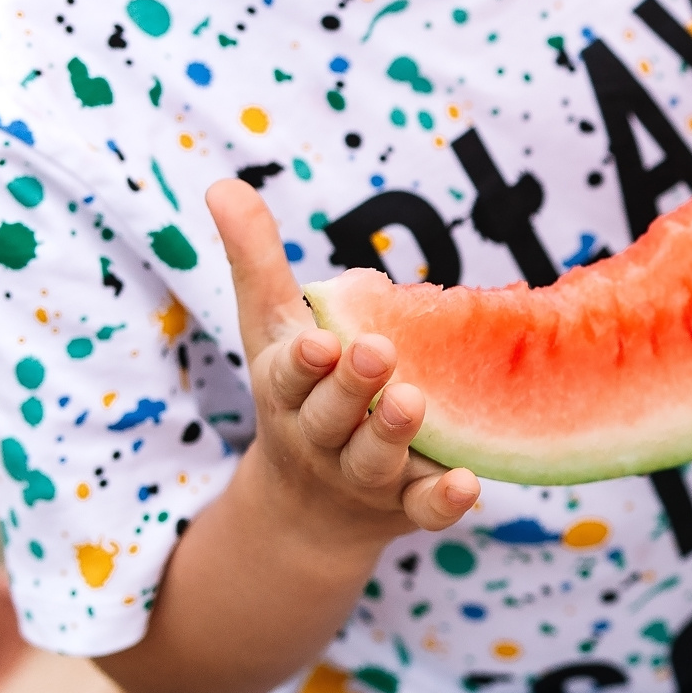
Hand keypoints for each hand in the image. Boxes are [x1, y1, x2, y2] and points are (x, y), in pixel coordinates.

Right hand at [207, 180, 478, 544]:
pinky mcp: (406, 507)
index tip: (322, 341)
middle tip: (378, 354)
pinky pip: (424, 510)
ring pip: (374, 460)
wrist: (307, 511)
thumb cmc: (298, 393)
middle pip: (331, 416)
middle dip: (351, 387)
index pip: (290, 377)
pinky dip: (443, 501)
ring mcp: (364, 477)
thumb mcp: (272, 328)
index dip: (304, 364)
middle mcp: (322, 438)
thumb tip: (223, 182)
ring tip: (414, 401)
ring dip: (393, 432)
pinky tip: (468, 484)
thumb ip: (256, 258)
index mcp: (289, 393)